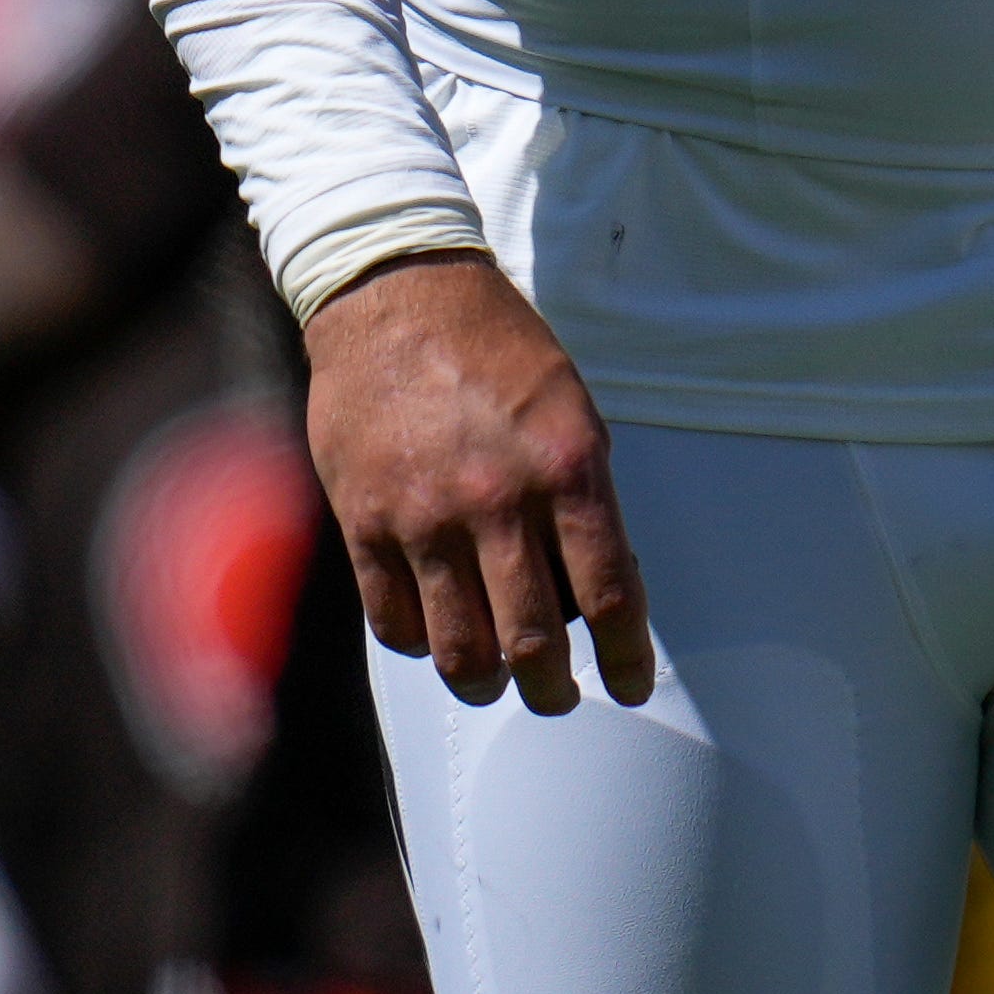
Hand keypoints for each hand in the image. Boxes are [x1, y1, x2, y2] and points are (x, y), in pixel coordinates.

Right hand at [310, 248, 651, 711]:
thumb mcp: (572, 409)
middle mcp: (496, 502)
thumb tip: (597, 584)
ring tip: (499, 683)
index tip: (631, 684)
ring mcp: (423, 518)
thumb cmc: (496, 350)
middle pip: (530, 641)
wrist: (396, 297)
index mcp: (565, 468)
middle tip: (561, 695)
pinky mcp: (362, 523)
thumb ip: (585, 498)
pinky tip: (438, 636)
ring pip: (458, 648)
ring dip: (487, 684)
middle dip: (555, 689)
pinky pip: (393, 621)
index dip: (626, 657)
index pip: (608, 595)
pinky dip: (422, 645)